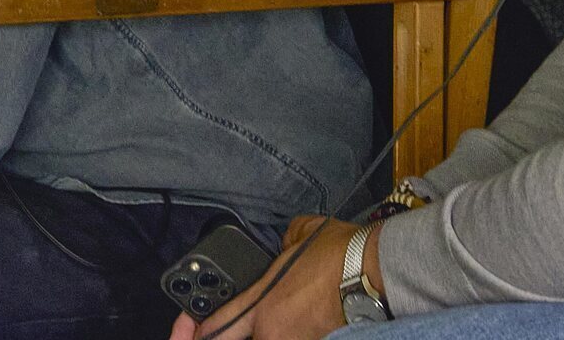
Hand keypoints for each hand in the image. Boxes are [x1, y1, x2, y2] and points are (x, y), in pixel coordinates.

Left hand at [176, 216, 361, 339]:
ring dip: (268, 332)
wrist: (377, 272)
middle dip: (225, 336)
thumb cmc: (341, 254)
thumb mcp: (299, 235)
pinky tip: (308, 319)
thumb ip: (281, 246)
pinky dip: (296, 332)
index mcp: (262, 303)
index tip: (186, 329)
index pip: (215, 328)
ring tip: (289, 313)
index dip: (193, 333)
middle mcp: (274, 333)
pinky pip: (297, 339)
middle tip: (223, 328)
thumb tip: (283, 248)